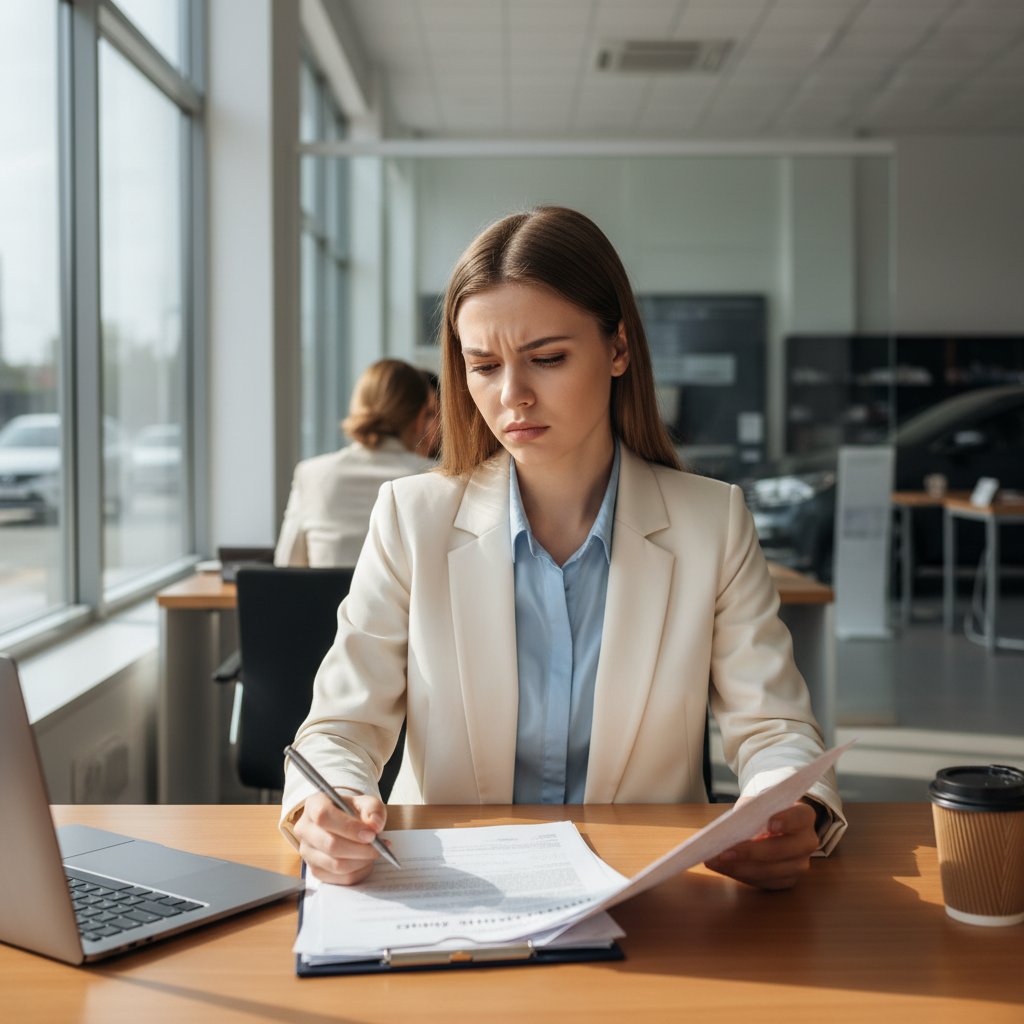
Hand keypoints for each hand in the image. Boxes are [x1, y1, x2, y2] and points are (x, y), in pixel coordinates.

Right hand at [293, 791, 387, 884]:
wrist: (347, 824)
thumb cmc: (354, 812)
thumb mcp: (366, 803)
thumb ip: (374, 809)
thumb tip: (374, 825)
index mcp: (314, 805)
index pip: (324, 816)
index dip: (349, 827)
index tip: (371, 834)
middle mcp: (304, 828)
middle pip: (330, 844)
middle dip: (360, 849)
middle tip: (379, 847)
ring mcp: (307, 852)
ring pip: (336, 865)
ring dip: (361, 861)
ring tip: (375, 852)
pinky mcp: (315, 870)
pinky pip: (340, 879)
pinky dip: (359, 872)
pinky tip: (367, 861)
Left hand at [704, 799, 818, 890]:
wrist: (773, 825)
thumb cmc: (764, 811)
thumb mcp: (756, 804)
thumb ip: (749, 812)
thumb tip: (729, 829)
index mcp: (804, 816)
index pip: (799, 817)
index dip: (786, 821)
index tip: (770, 824)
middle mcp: (807, 842)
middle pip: (783, 849)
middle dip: (751, 852)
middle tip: (724, 852)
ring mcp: (800, 864)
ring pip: (772, 871)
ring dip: (740, 868)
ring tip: (714, 862)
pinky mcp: (789, 881)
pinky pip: (765, 882)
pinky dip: (741, 875)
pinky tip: (722, 868)